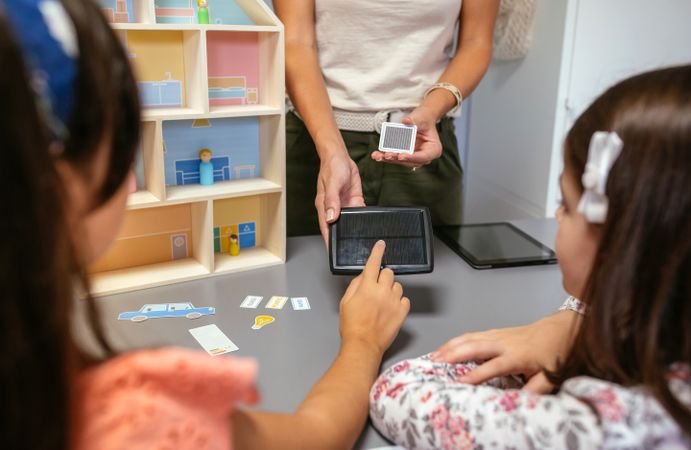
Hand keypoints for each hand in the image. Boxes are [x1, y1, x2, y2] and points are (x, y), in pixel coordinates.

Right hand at [316, 153, 364, 244]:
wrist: (341, 156)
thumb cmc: (331, 167)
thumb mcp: (332, 184)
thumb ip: (332, 201)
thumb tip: (331, 217)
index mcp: (325, 207)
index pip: (326, 229)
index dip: (330, 242)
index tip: (334, 254)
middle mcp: (334, 209)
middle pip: (339, 228)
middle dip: (344, 239)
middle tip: (353, 252)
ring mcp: (344, 206)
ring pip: (350, 222)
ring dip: (355, 230)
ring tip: (363, 242)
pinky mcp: (354, 200)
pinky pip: (359, 212)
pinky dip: (363, 218)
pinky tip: (370, 225)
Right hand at [340, 241, 410, 355]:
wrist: (363, 345)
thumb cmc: (352, 326)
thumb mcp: (345, 302)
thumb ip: (355, 285)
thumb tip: (363, 276)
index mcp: (367, 287)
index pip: (374, 263)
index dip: (377, 252)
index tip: (381, 244)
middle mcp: (382, 292)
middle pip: (388, 273)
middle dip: (383, 276)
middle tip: (376, 288)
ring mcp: (394, 302)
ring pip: (398, 285)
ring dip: (391, 289)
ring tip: (383, 301)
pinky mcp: (402, 312)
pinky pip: (404, 299)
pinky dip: (398, 301)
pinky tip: (390, 309)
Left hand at [370, 106, 442, 168]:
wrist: (420, 119)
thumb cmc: (423, 118)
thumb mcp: (421, 118)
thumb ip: (414, 121)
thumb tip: (406, 121)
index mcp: (433, 150)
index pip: (422, 156)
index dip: (411, 157)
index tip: (401, 156)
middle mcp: (424, 157)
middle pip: (409, 161)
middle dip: (397, 158)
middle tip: (387, 155)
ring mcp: (414, 157)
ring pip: (400, 160)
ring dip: (388, 158)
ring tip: (378, 155)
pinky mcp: (404, 155)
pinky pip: (394, 156)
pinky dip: (385, 155)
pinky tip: (376, 155)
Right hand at [431, 311, 581, 392]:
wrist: (558, 330)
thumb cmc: (553, 353)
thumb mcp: (550, 376)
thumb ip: (535, 390)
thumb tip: (521, 403)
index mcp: (516, 356)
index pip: (491, 367)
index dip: (475, 376)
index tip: (459, 384)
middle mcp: (503, 343)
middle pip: (473, 346)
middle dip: (452, 355)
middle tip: (435, 363)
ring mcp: (497, 335)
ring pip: (469, 338)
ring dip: (450, 346)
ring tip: (434, 356)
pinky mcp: (494, 332)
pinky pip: (471, 335)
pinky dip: (456, 341)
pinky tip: (447, 347)